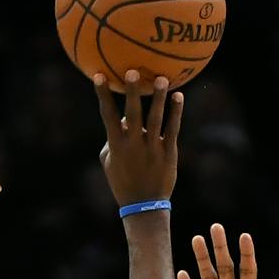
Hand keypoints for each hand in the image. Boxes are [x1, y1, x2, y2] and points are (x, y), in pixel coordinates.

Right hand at [94, 72, 184, 207]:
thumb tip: (121, 121)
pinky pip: (173, 129)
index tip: (99, 75)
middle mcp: (134, 144)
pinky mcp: (168, 152)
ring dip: (159, 98)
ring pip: (156, 119)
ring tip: (162, 79)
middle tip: (132, 72)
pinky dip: (176, 112)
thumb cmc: (123, 182)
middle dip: (132, 93)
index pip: (108, 115)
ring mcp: (152, 148)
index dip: (103, 95)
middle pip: (132, 114)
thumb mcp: (109, 163)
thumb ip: (111, 140)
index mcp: (116, 144)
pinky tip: (179, 96)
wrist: (144, 206)